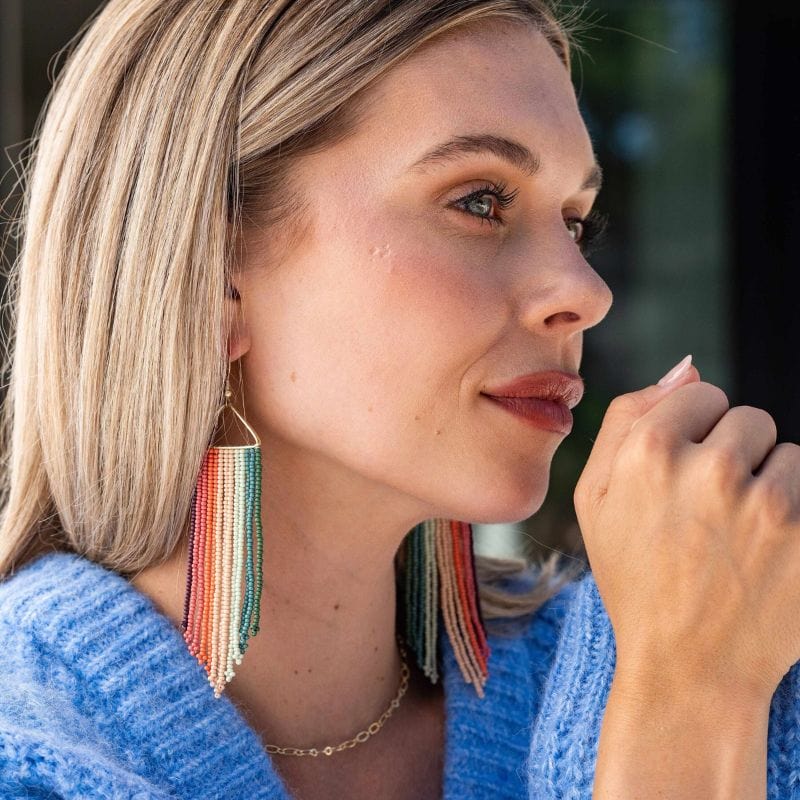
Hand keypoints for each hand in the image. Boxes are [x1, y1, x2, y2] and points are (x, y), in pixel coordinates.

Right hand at [574, 358, 799, 704]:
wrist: (687, 667)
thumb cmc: (634, 576)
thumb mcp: (594, 498)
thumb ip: (627, 418)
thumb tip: (686, 366)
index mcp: (650, 452)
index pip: (701, 392)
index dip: (691, 430)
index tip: (682, 470)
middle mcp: (711, 468)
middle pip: (750, 417)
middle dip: (734, 453)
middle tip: (709, 510)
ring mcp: (768, 505)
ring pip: (788, 455)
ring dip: (769, 485)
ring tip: (739, 534)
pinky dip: (795, 516)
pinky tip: (767, 552)